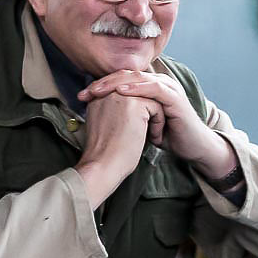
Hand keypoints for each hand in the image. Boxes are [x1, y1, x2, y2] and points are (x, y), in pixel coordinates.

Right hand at [75, 90, 161, 206]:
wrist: (103, 166)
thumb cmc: (105, 154)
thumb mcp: (106, 126)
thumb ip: (114, 112)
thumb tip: (134, 111)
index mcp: (98, 97)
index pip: (125, 93)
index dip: (137, 110)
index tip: (135, 130)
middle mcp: (108, 92)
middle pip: (138, 93)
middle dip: (147, 112)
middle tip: (147, 132)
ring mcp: (121, 95)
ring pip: (149, 99)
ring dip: (154, 118)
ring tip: (151, 135)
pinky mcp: (134, 104)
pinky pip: (156, 106)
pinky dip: (158, 123)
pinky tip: (153, 138)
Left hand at [78, 70, 236, 180]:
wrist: (192, 147)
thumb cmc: (167, 136)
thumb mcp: (141, 123)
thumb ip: (126, 114)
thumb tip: (98, 114)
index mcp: (149, 86)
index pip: (121, 79)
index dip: (101, 85)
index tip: (81, 96)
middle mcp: (158, 83)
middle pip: (127, 75)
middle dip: (103, 82)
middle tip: (85, 92)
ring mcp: (168, 88)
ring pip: (138, 78)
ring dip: (116, 83)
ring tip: (98, 90)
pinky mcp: (175, 98)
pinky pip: (154, 88)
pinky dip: (137, 88)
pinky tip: (122, 92)